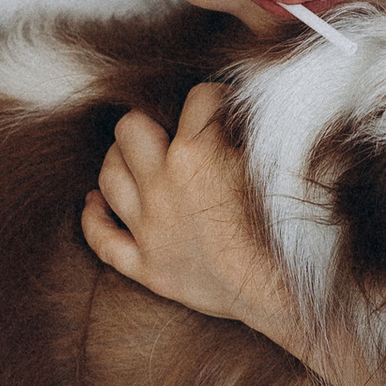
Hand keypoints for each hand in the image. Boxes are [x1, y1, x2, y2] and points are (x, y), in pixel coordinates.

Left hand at [83, 84, 305, 349]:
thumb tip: (246, 107)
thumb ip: (257, 128)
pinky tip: (93, 204)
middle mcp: (163, 185)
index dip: (216, 97)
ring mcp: (150, 228)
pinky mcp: (147, 266)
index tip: (226, 108)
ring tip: (132, 157)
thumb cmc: (292, 224)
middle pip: (130, 129)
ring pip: (110, 178)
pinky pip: (102, 240)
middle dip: (150, 121)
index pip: (197, 98)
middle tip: (170, 131)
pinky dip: (93, 219)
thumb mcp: (283, 160)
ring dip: (119, 161)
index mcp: (198, 153)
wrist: (284, 288)